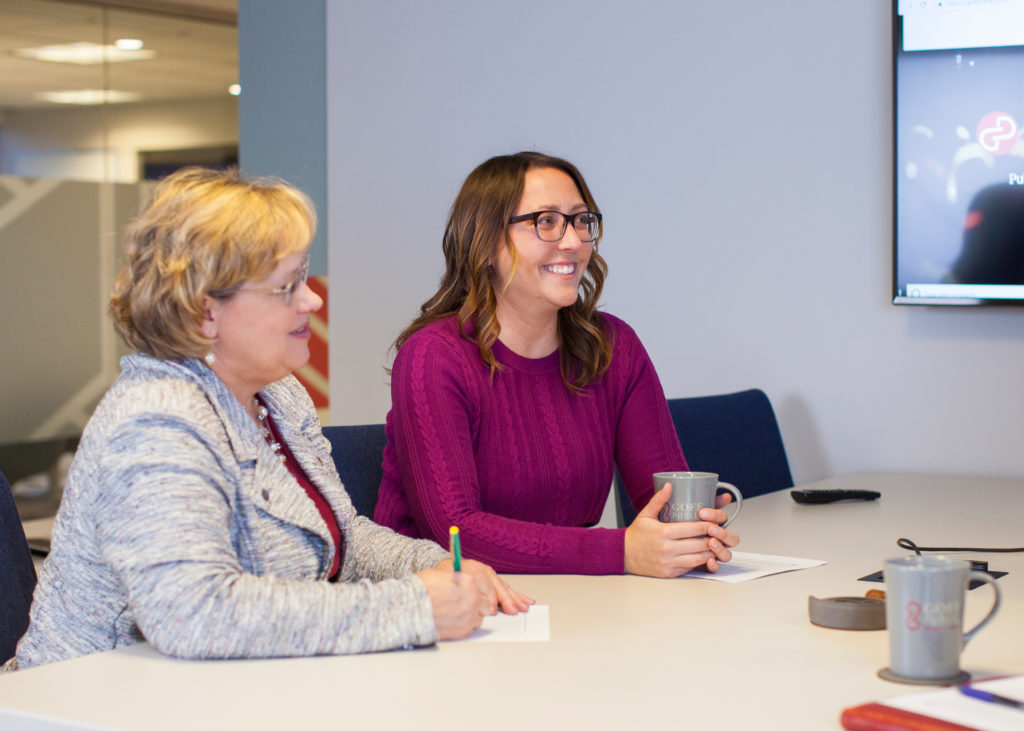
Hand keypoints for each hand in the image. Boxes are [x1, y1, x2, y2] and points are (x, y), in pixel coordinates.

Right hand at [416, 567, 489, 639]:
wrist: (409, 610)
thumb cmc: (420, 590)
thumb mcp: (440, 575)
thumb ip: (456, 579)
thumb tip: (460, 581)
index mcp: (469, 582)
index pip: (485, 586)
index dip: (478, 590)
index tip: (473, 592)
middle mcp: (473, 599)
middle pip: (486, 604)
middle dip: (479, 604)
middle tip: (466, 603)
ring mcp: (469, 617)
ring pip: (480, 617)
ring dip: (473, 615)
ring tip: (457, 613)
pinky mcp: (463, 631)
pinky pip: (471, 628)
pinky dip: (465, 625)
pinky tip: (453, 621)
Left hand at [434, 557, 534, 614]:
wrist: (448, 565)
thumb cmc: (446, 576)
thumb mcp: (447, 580)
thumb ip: (457, 589)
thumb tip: (467, 601)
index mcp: (473, 568)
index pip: (484, 583)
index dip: (488, 597)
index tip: (491, 610)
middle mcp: (484, 570)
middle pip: (497, 585)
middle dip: (506, 599)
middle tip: (512, 610)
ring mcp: (491, 575)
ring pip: (505, 587)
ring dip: (515, 598)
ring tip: (524, 607)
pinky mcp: (495, 580)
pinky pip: (507, 588)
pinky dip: (517, 595)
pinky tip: (526, 600)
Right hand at [623, 483, 739, 577]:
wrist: (622, 555)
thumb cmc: (636, 535)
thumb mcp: (645, 515)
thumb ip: (658, 500)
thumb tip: (670, 485)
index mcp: (663, 532)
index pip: (694, 528)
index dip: (709, 525)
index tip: (715, 522)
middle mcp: (667, 549)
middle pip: (700, 544)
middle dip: (713, 539)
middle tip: (719, 534)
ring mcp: (669, 562)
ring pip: (698, 558)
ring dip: (709, 552)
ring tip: (714, 545)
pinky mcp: (669, 573)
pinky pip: (690, 567)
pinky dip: (699, 562)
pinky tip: (703, 555)